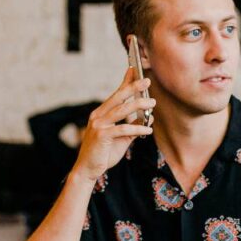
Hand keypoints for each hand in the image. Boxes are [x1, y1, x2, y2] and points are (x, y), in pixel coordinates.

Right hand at [71, 67, 154, 182]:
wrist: (88, 170)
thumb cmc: (103, 154)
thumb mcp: (121, 139)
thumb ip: (132, 128)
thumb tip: (149, 119)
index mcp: (100, 114)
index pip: (115, 94)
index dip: (125, 81)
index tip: (134, 70)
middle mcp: (97, 116)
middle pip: (118, 97)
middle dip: (133, 87)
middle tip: (147, 81)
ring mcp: (98, 125)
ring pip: (121, 110)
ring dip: (139, 105)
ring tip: (152, 103)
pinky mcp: (102, 136)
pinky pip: (123, 129)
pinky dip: (137, 129)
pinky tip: (148, 130)